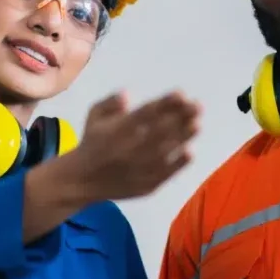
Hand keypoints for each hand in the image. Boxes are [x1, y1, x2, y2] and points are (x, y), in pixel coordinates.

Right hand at [67, 90, 200, 201]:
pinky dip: (178, 164)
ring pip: (165, 151)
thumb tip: (127, 94)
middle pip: (160, 131)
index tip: (181, 93)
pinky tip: (190, 152)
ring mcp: (138, 169)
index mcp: (116, 130)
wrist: (81, 181)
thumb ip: (110, 103)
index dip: (164, 103)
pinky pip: (165, 174)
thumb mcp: (94, 116)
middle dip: (181, 117)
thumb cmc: (93, 142)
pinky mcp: (145, 185)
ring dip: (183, 137)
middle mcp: (128, 149)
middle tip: (198, 106)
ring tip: (197, 124)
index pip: (144, 114)